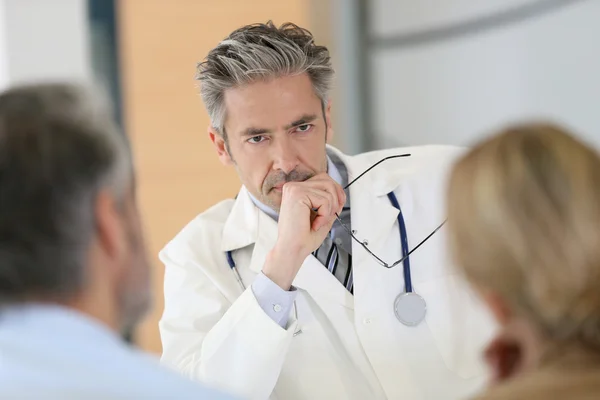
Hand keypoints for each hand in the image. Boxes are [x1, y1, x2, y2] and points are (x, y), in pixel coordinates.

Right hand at [263, 173, 345, 289]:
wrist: (292, 250)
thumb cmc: (302, 238)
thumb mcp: (322, 216)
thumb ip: (329, 203)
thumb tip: (341, 194)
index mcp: (296, 190)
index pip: (323, 179)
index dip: (336, 191)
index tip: (338, 206)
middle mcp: (293, 187)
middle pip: (327, 180)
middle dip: (336, 198)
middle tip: (331, 215)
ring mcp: (294, 189)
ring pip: (328, 190)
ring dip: (330, 209)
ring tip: (320, 222)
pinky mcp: (297, 194)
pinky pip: (324, 199)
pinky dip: (325, 215)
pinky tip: (315, 224)